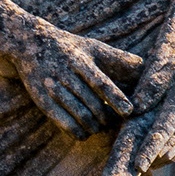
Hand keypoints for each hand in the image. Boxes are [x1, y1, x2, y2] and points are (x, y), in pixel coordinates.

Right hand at [8, 21, 140, 136]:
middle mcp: (65, 75)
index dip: (115, 97)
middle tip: (113, 122)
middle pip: (91, 103)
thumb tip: (144, 65)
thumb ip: (117, 57)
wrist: (30, 43)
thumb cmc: (70, 47)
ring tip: (100, 126)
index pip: (100, 82)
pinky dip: (77, 131)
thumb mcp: (92, 46)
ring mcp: (52, 89)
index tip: (128, 111)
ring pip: (79, 115)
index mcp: (80, 60)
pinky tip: (84, 132)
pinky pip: (63, 123)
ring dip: (94, 126)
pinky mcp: (42, 101)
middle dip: (106, 117)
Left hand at [122, 20, 174, 173]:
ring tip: (132, 166)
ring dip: (153, 162)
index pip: (161, 136)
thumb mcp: (167, 71)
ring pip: (170, 155)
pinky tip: (149, 159)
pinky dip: (162, 159)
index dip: (149, 152)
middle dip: (146, 161)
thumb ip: (150, 89)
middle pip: (164, 152)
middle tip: (125, 169)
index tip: (138, 166)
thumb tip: (134, 107)